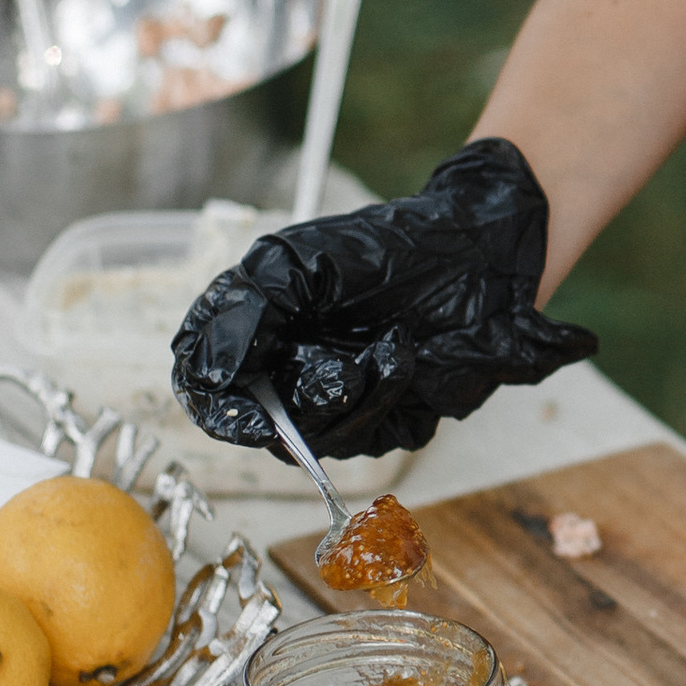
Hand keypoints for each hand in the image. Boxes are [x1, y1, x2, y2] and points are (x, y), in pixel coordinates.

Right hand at [172, 137, 597, 461]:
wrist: (479, 260)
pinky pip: (368, 438)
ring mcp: (334, 397)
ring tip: (386, 344)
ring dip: (353, 395)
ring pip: (315, 438)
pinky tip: (404, 355)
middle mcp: (286, 368)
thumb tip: (209, 374)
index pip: (206, 384)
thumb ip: (246, 310)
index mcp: (254, 326)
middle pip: (258, 424)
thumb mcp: (299, 260)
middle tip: (338, 369)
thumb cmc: (390, 247)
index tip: (249, 418)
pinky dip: (387, 397)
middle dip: (298, 403)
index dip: (218, 409)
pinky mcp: (382, 419)